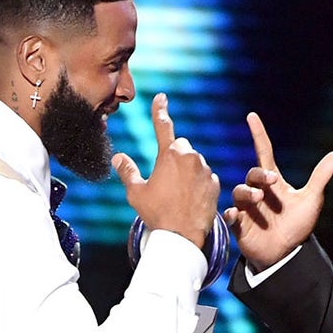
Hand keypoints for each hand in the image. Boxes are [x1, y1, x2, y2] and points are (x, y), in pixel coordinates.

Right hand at [113, 93, 219, 248]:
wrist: (182, 236)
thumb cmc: (157, 214)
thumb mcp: (136, 193)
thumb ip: (127, 171)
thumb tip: (118, 156)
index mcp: (169, 154)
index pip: (163, 125)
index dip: (160, 110)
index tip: (161, 97)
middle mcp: (190, 157)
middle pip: (180, 147)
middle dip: (173, 156)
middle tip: (164, 180)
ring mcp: (205, 170)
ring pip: (194, 162)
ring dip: (186, 171)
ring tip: (176, 195)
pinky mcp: (215, 183)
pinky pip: (205, 177)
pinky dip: (197, 184)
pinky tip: (189, 199)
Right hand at [222, 112, 332, 270]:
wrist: (288, 254)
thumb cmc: (297, 226)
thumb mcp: (311, 200)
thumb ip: (320, 177)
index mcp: (273, 182)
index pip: (264, 152)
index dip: (258, 134)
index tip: (252, 116)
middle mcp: (258, 192)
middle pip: (252, 173)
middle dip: (259, 174)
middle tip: (271, 181)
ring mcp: (247, 208)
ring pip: (238, 192)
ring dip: (246, 193)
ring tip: (258, 200)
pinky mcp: (240, 226)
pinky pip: (230, 215)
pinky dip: (231, 214)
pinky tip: (236, 215)